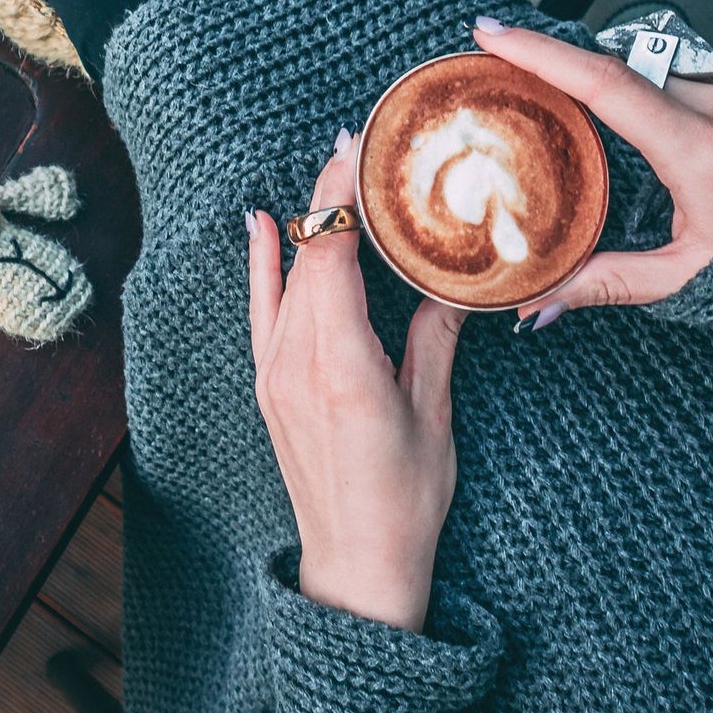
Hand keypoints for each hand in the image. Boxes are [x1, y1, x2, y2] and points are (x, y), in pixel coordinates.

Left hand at [248, 131, 467, 632]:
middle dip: (330, 197)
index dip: (340, 197)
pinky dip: (262, 264)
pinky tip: (260, 223)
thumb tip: (452, 280)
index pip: (331, 256)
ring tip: (331, 171)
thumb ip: (433, 339)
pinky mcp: (268, 386)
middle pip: (307, 257)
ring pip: (286, 278)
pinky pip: (262, 310)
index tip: (358, 150)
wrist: (355, 568)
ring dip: (308, 223)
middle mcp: (296, 363)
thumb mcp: (433, 415)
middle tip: (358, 145)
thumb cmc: (406, 503)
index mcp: (341, 366)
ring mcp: (274, 374)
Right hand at [472, 19, 712, 325]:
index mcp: (705, 152)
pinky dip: (645, 91)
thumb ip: (604, 284)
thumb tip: (532, 306)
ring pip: (653, 71)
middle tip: (503, 59)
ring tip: (550, 88)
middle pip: (623, 70)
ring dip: (606, 81)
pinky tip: (617, 109)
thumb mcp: (688, 280)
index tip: (492, 31)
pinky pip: (685, 80)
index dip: (543, 54)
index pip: (608, 84)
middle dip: (563, 66)